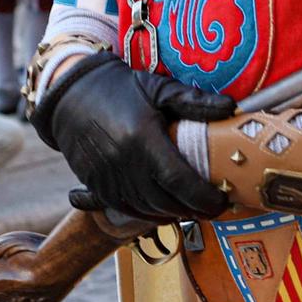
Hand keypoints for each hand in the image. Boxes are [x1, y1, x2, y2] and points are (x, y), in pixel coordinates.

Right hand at [31, 51, 233, 221]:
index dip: (204, 196)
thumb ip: (194, 101)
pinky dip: (145, 214)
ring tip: (192, 208)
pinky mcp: (94, 184)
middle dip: (193, 209)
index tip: (223, 200)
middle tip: (213, 205)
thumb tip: (231, 108)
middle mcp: (122, 163)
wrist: (70, 92)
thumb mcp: (158, 87)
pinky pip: (123, 209)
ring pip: (145, 210)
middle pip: (164, 202)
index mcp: (142, 138)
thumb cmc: (120, 88)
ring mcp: (105, 177)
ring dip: (172, 214)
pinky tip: (162, 209)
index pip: (179, 181)